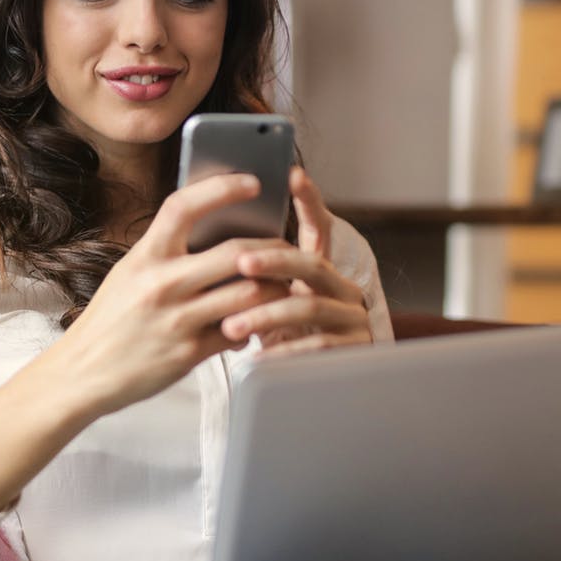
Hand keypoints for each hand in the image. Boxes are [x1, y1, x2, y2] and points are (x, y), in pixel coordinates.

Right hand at [38, 174, 291, 418]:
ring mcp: (177, 320)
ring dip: (274, 289)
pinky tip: (253, 324)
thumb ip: (166, 252)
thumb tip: (212, 230)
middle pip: (236, 254)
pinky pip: (238, 333)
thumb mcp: (129, 273)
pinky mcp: (188, 353)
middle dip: (271, 250)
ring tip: (280, 287)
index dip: (222, 188)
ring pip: (249, 294)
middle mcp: (161, 284)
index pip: (184, 206)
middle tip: (286, 249)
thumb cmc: (110, 320)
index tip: (252, 183)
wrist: (82, 372)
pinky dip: (253, 326)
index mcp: (145, 257)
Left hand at [219, 167, 373, 358]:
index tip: (293, 175)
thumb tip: (207, 239)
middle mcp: (342, 287)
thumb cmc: (273, 338)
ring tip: (231, 326)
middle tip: (240, 262)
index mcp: (319, 270)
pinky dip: (284, 352)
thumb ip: (249, 275)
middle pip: (311, 263)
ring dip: (267, 314)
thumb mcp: (261, 303)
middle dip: (274, 261)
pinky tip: (257, 358)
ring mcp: (351, 317)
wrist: (300, 385)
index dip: (309, 201)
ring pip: (309, 305)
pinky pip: (317, 345)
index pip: (317, 228)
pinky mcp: (353, 350)